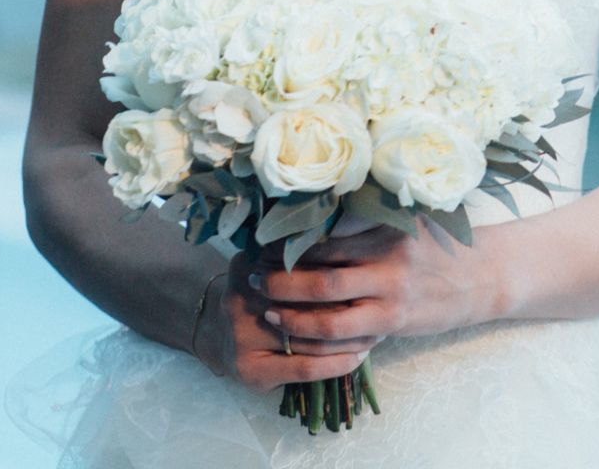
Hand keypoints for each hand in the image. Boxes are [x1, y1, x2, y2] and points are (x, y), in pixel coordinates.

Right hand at [195, 248, 378, 393]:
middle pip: (311, 301)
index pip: (309, 264)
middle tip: (383, 303)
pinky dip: (336, 364)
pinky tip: (357, 358)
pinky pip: (304, 368)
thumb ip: (306, 248)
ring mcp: (242, 336)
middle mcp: (242, 297)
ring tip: (378, 330)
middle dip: (353, 304)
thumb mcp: (273, 260)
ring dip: (351, 337)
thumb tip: (355, 228)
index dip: (346, 268)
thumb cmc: (261, 292)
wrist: (214, 332)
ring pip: (311, 338)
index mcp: (252, 263)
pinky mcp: (249, 369)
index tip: (375, 270)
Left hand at [254, 213, 490, 349]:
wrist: (483, 275)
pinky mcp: (393, 323)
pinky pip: (345, 337)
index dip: (287, 244)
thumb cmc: (439, 243)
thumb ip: (369, 216)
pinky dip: (315, 339)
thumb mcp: (409, 218)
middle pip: (318, 276)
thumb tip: (317, 211)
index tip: (260, 244)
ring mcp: (390, 297)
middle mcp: (386, 264)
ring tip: (265, 308)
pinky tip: (296, 333)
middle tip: (249, 277)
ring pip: (326, 313)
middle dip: (277, 281)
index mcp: (386, 231)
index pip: (324, 238)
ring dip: (289, 314)